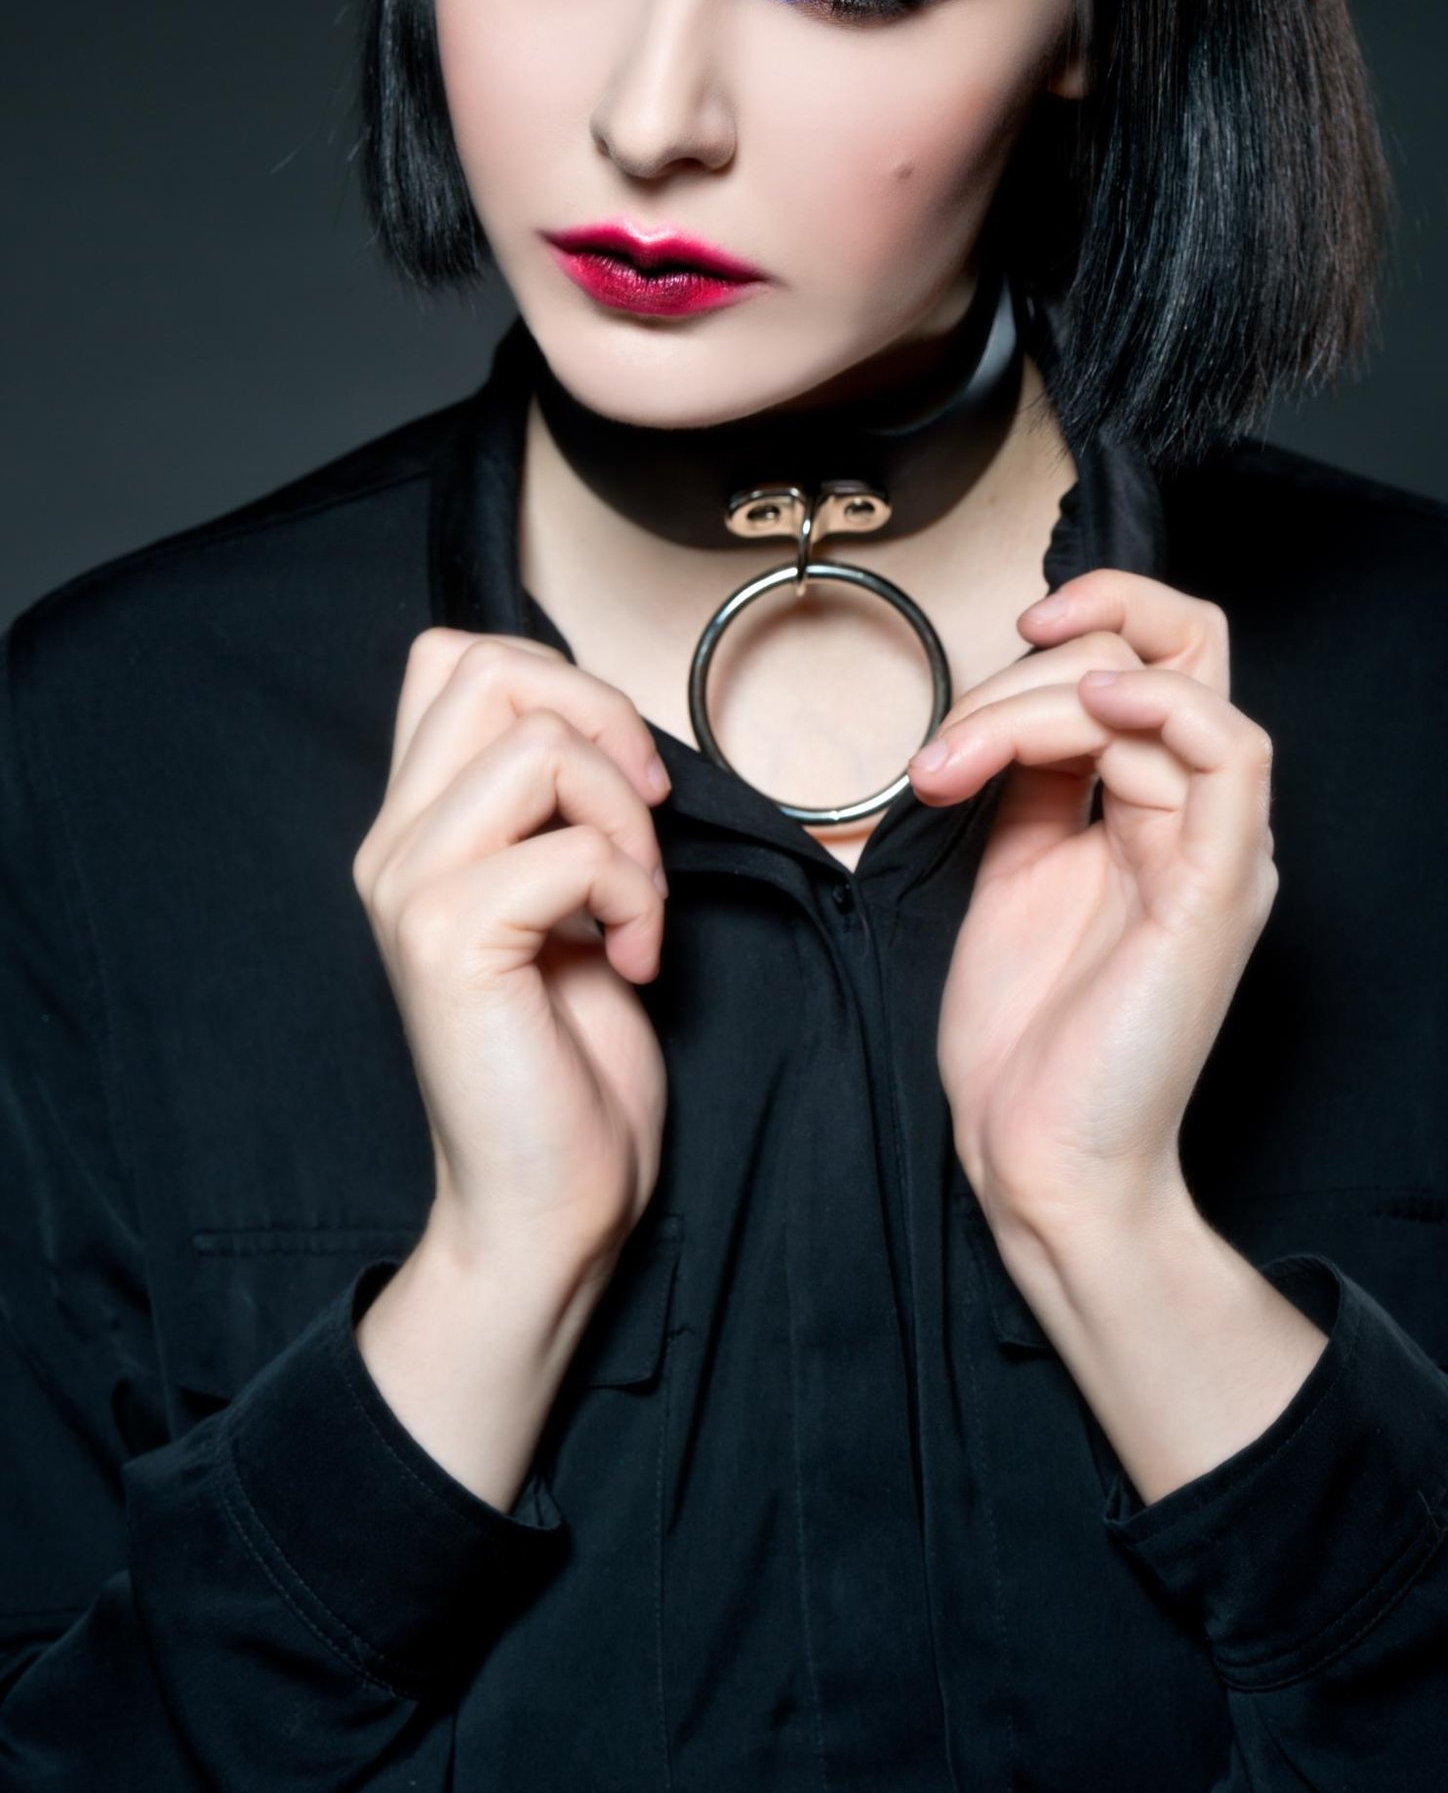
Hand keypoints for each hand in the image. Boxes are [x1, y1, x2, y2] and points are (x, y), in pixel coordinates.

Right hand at [352, 628, 673, 1297]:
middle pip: (487, 668)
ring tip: (635, 907)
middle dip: (603, 721)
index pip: (452, 657)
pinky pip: (573, 850)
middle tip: (644, 821)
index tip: (621, 775)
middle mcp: (392, 845)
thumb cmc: (569, 1056)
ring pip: (539, 748)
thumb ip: (552, 808)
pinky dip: (637, 896)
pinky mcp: (449, 940)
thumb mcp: (565, 898)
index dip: (559, 680)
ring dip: (627, 822)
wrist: (544, 1202)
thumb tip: (607, 725)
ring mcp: (410, 889)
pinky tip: (633, 962)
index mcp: (414, 826)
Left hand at [907, 570, 1275, 1239]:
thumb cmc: (1027, 1036)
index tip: (1010, 632)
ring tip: (952, 767)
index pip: (1160, 658)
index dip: (1095, 616)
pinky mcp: (1218, 889)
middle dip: (1047, 657)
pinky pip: (1232, 757)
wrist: (1040, 1156)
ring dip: (1039, 704)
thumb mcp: (1013, 868)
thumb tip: (1006, 705)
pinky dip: (1165, 709)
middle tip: (949, 738)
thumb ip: (1030, 781)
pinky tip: (1091, 715)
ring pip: (1170, 691)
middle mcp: (1201, 818)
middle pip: (1182, 647)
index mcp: (1158, 810)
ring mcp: (1219, 850)